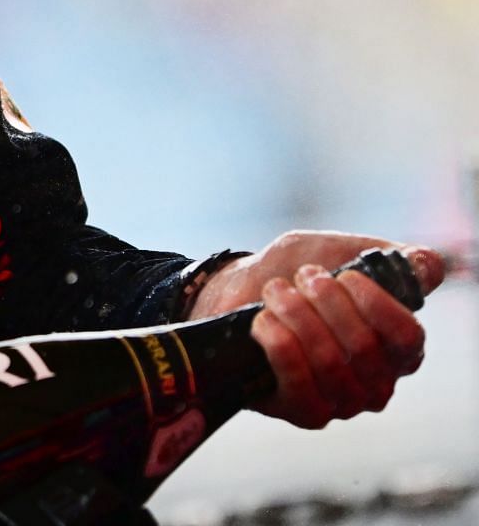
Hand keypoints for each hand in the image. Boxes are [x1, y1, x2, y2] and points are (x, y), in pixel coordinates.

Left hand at [187, 231, 443, 428]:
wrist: (238, 293)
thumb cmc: (293, 274)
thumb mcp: (334, 252)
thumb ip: (381, 256)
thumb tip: (427, 264)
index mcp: (397, 346)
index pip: (407, 336)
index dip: (376, 303)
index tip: (344, 275)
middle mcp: (379, 382)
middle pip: (364, 347)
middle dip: (326, 301)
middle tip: (302, 276)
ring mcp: (344, 402)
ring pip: (330, 362)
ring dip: (297, 316)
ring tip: (276, 290)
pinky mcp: (305, 412)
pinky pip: (300, 383)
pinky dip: (278, 343)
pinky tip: (263, 321)